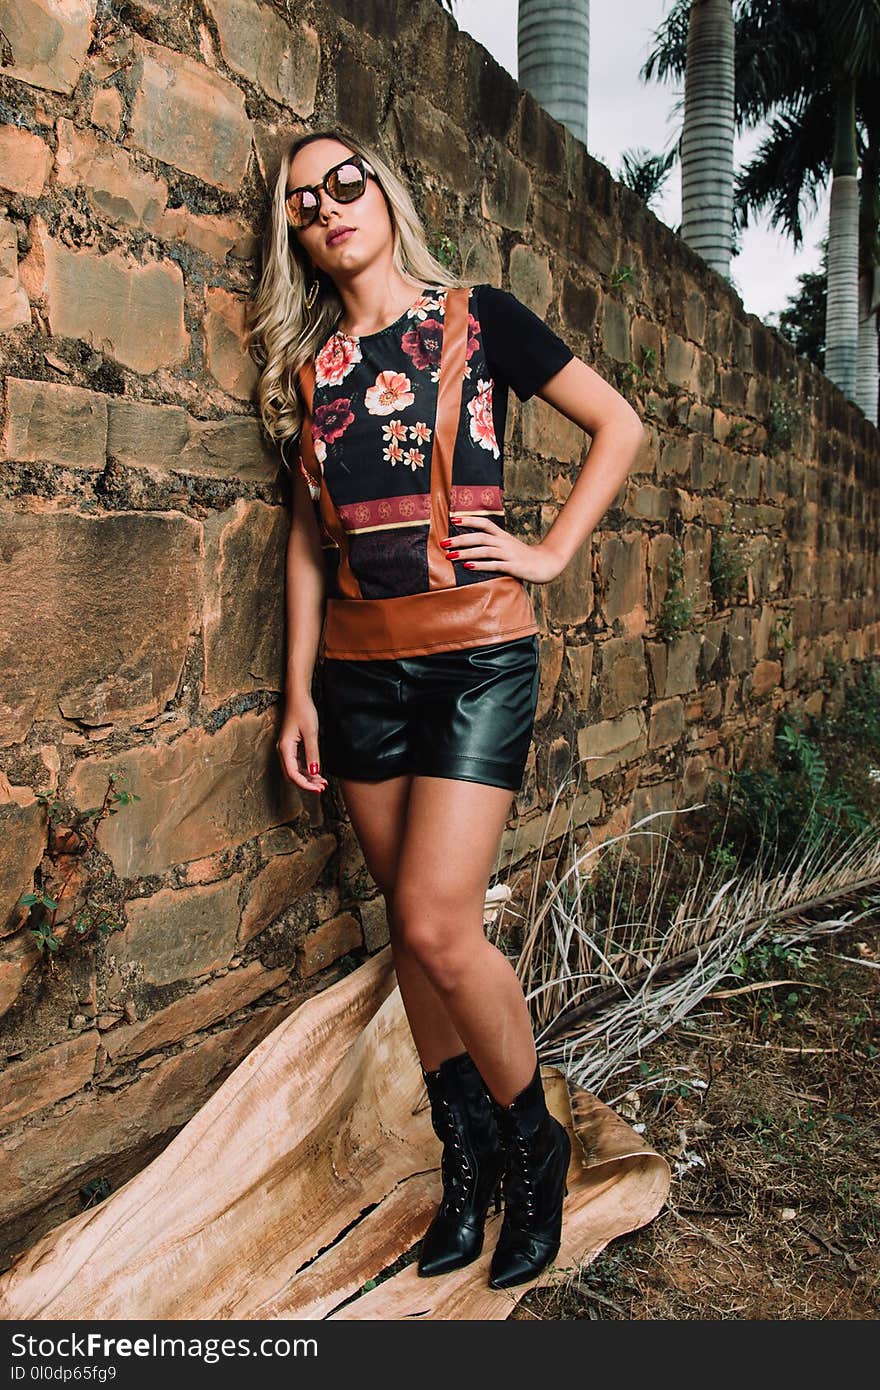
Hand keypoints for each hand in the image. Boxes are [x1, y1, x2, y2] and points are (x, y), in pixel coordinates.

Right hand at [276, 697, 327, 794]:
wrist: (298, 697)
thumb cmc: (303, 711)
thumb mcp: (311, 733)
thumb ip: (312, 753)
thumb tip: (314, 772)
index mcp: (285, 748)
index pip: (292, 774)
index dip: (305, 784)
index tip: (318, 789)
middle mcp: (283, 751)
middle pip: (293, 775)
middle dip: (307, 784)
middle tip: (322, 788)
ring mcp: (287, 750)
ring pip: (296, 771)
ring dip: (308, 778)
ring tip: (323, 783)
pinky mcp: (293, 747)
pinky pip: (298, 764)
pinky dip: (307, 771)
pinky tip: (318, 773)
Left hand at [442, 514, 564, 583]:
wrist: (547, 564)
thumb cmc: (524, 557)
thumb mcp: (508, 547)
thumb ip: (493, 546)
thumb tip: (473, 546)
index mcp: (502, 536)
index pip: (484, 523)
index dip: (469, 520)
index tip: (453, 519)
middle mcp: (504, 542)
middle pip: (480, 537)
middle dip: (460, 539)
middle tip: (443, 543)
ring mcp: (509, 554)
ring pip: (484, 550)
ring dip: (466, 552)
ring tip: (450, 556)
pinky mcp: (513, 566)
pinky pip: (494, 565)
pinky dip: (480, 565)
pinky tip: (468, 567)